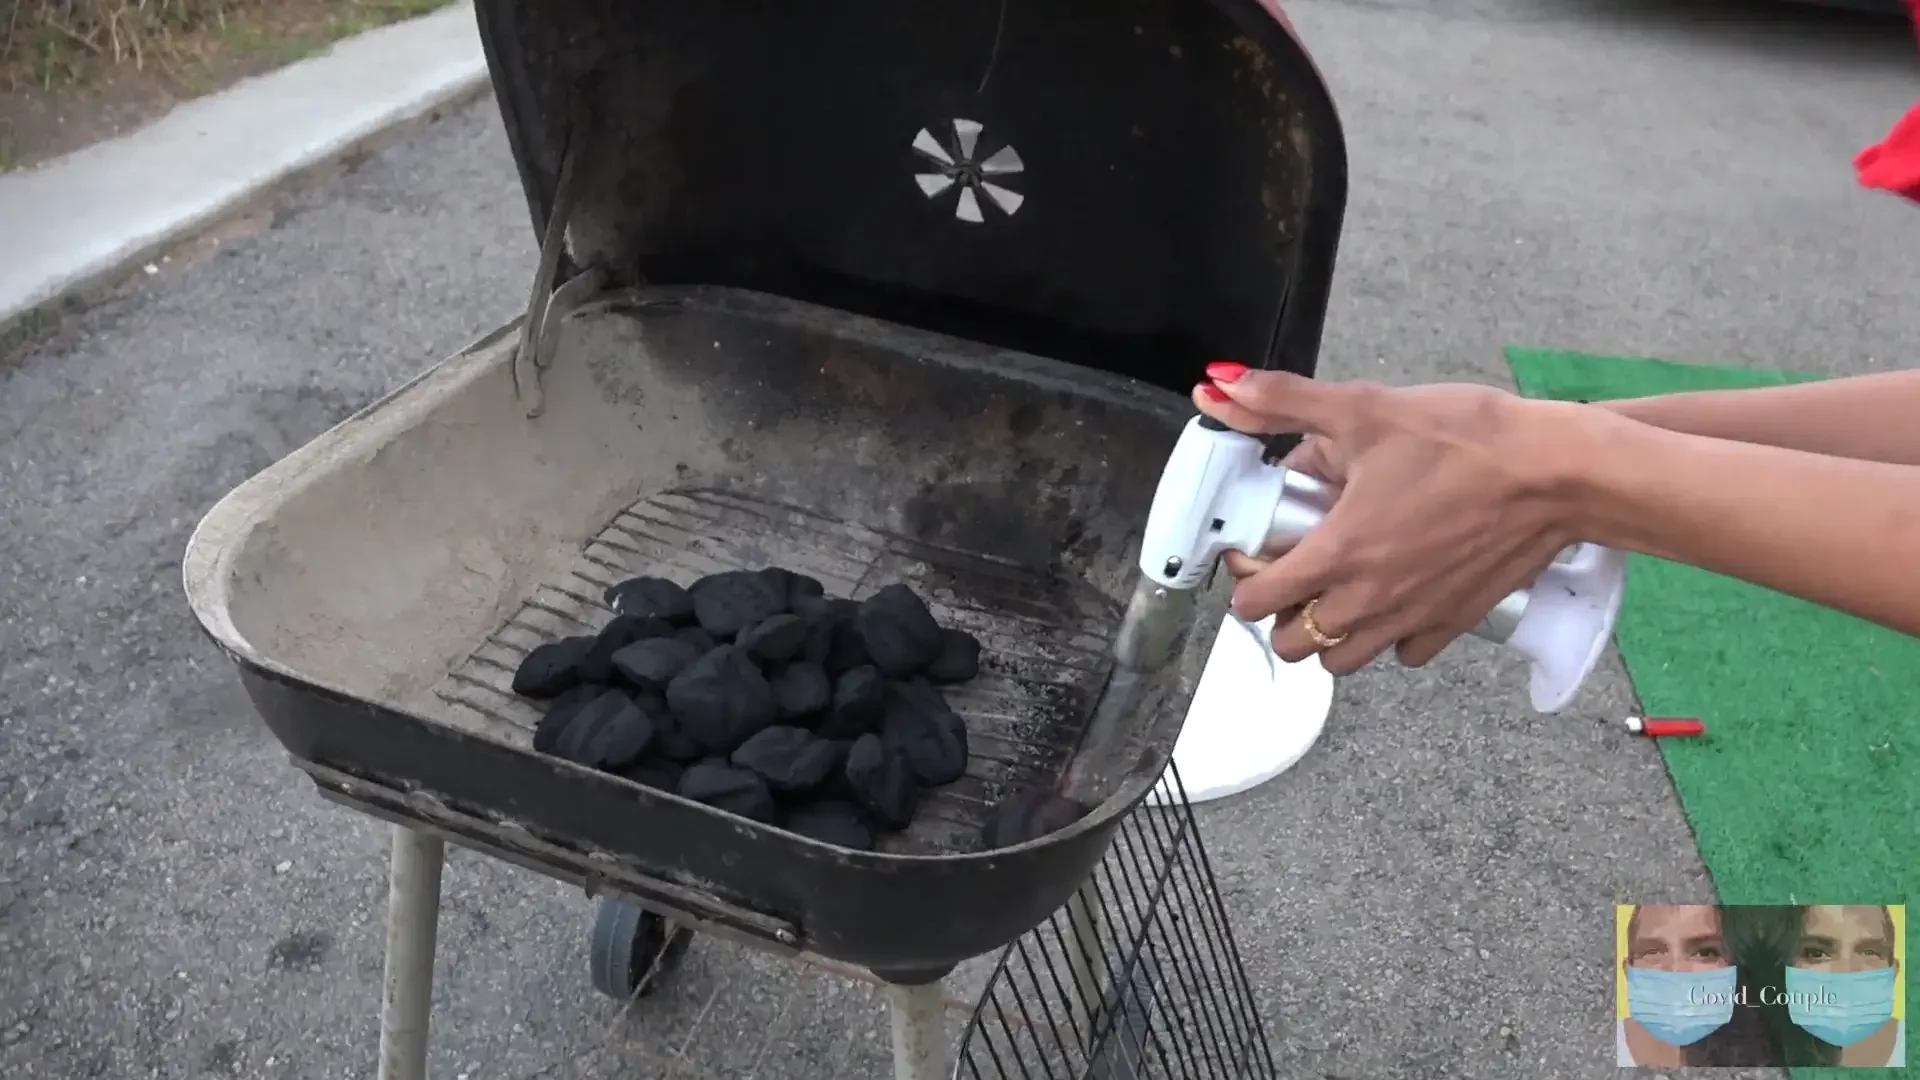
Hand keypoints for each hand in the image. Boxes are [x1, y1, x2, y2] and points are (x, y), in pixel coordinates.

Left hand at [1195, 363, 1582, 672]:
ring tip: (1338, 585)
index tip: (1258, 548)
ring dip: (1329, 632)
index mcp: (1336, 552)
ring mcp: (1411, 618)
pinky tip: (1394, 592)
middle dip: (1280, 613)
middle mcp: (1368, 600)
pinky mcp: (1454, 624)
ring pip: (1344, 659)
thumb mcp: (1364, 407)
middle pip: (1293, 644)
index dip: (1244, 576)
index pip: (1255, 602)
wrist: (1557, 471)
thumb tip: (1224, 387)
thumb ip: (1284, 401)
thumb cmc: (1465, 439)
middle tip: (1294, 569)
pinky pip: (1403, 652)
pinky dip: (1389, 635)